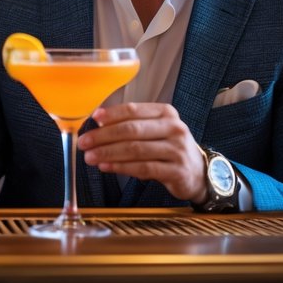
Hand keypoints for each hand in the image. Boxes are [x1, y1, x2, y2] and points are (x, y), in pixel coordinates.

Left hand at [77, 102, 206, 202]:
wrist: (198, 172)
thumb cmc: (168, 148)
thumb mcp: (155, 130)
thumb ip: (132, 125)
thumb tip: (98, 122)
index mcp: (166, 113)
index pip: (134, 110)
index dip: (111, 114)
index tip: (93, 118)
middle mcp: (174, 128)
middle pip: (132, 130)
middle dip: (104, 136)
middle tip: (84, 142)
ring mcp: (177, 150)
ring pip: (136, 150)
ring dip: (109, 153)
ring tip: (90, 156)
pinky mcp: (177, 171)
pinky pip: (144, 168)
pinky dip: (121, 167)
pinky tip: (106, 167)